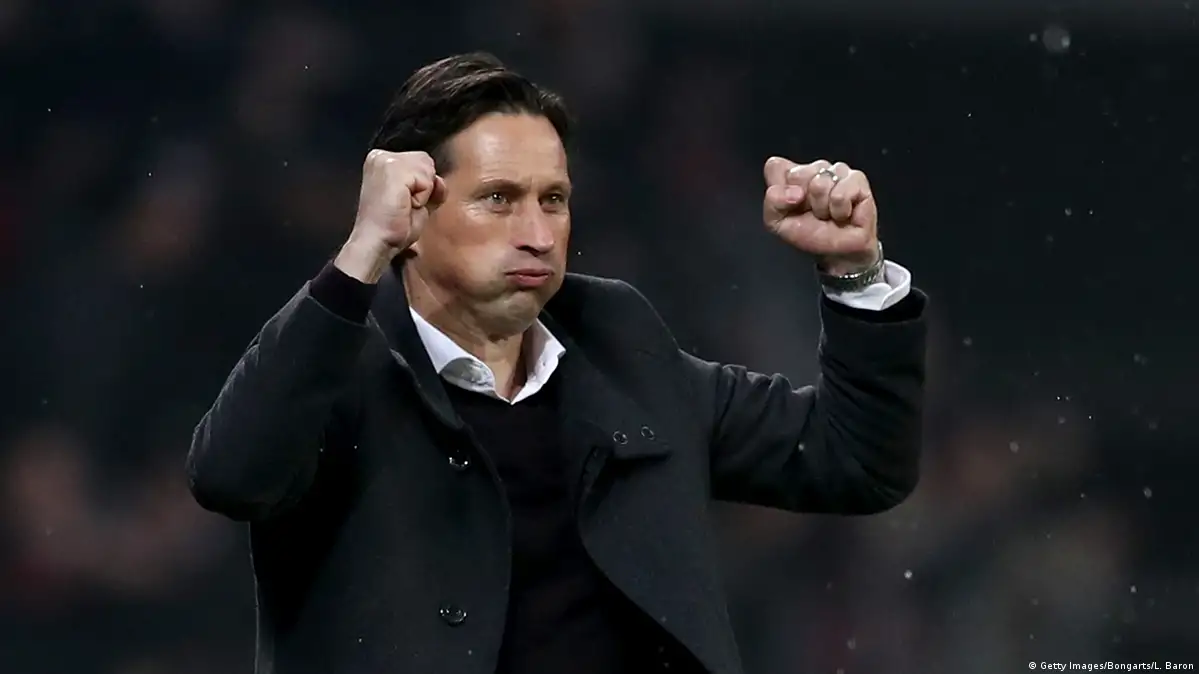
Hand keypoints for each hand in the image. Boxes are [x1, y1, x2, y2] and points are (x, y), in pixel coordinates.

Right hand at [336, 150, 446, 282]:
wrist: (376, 242)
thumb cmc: (392, 227)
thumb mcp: (416, 200)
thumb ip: (429, 185)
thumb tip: (439, 180)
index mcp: (382, 160)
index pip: (421, 162)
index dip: (421, 186)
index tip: (403, 203)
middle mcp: (380, 155)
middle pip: (426, 161)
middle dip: (423, 188)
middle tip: (404, 206)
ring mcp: (385, 160)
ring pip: (428, 169)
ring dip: (423, 194)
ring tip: (404, 206)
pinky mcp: (393, 168)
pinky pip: (428, 180)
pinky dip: (423, 198)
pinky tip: (405, 206)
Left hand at [762, 157, 879, 275]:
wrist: (837, 252)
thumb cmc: (810, 234)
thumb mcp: (778, 223)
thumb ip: (773, 202)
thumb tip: (794, 192)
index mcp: (793, 174)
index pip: (776, 166)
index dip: (780, 191)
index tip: (791, 206)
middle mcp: (815, 168)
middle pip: (798, 174)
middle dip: (804, 202)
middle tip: (813, 213)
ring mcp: (837, 171)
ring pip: (820, 183)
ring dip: (822, 208)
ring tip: (828, 214)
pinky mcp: (857, 179)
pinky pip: (840, 194)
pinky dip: (839, 210)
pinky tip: (843, 214)